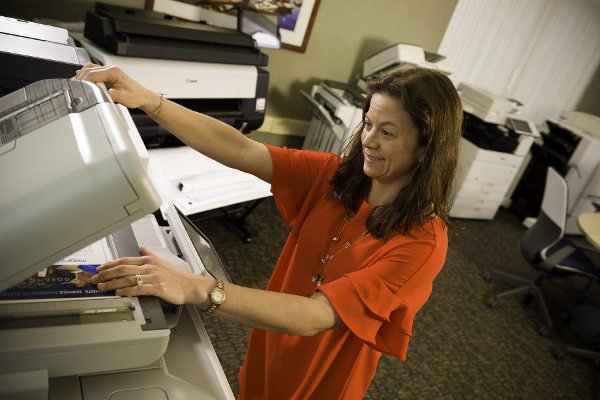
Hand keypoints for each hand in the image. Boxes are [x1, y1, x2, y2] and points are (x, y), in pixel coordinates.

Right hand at [75, 63, 157, 111]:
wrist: (143, 96)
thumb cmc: (136, 96)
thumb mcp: (124, 98)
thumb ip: (112, 95)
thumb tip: (102, 94)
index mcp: (114, 72)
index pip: (94, 73)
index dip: (85, 80)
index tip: (79, 86)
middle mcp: (111, 69)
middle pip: (89, 69)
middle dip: (81, 77)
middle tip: (75, 87)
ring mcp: (109, 72)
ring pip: (90, 69)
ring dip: (83, 76)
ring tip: (77, 84)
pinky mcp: (107, 76)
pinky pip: (94, 73)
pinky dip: (86, 75)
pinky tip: (81, 80)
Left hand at [91, 246, 211, 306]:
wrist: (192, 286)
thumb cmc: (178, 277)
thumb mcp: (163, 261)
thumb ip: (149, 254)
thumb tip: (141, 247)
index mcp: (149, 260)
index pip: (124, 260)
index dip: (109, 264)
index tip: (99, 269)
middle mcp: (150, 267)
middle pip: (123, 268)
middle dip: (105, 274)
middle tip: (94, 279)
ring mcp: (154, 277)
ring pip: (128, 278)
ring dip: (112, 283)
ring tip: (102, 287)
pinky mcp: (158, 288)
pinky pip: (139, 288)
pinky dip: (127, 290)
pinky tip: (119, 293)